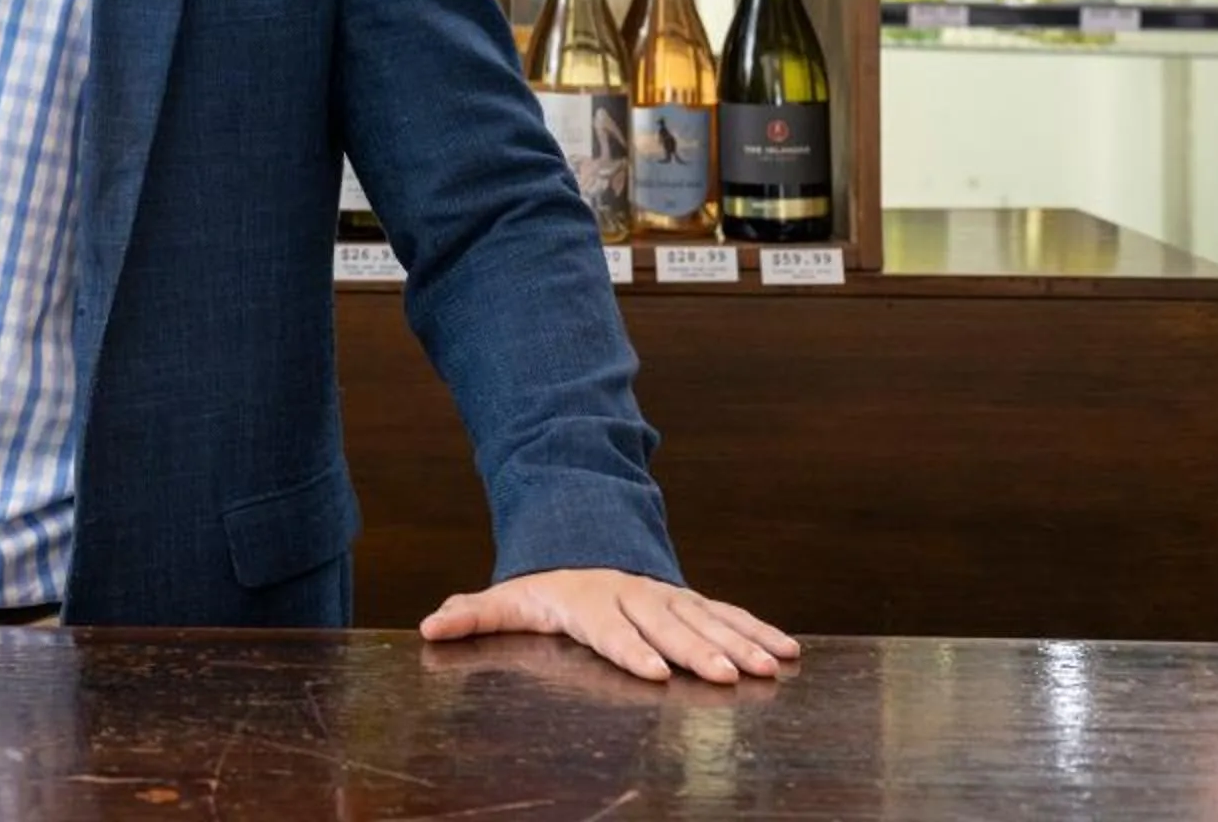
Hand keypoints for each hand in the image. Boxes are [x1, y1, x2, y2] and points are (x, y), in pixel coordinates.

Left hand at [419, 569, 798, 684]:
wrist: (583, 541)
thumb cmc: (543, 585)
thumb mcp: (507, 597)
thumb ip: (474, 615)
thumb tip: (429, 626)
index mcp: (591, 602)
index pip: (612, 629)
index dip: (631, 649)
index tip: (653, 671)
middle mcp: (635, 597)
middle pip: (667, 628)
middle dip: (697, 651)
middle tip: (725, 676)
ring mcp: (667, 597)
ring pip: (707, 620)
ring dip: (739, 643)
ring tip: (769, 667)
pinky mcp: (692, 600)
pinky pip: (729, 613)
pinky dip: (759, 629)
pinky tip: (788, 650)